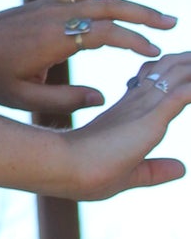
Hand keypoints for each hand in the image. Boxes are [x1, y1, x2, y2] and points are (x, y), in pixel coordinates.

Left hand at [0, 0, 175, 115]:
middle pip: (108, 5)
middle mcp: (54, 14)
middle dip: (143, 13)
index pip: (106, 33)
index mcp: (53, 39)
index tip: (154, 54)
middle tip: (171, 23)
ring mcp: (48, 3)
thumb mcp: (23, 99)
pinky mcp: (42, 0)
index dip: (134, 42)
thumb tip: (102, 97)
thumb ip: (64, 102)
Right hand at [51, 54, 190, 199]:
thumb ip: (155, 169)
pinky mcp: (150, 117)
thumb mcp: (132, 173)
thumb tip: (182, 168)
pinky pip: (184, 94)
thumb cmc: (85, 174)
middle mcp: (137, 103)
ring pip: (179, 75)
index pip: (154, 81)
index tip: (185, 70)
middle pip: (169, 70)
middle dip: (189, 64)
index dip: (172, 73)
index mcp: (127, 112)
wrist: (60, 168)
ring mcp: (143, 108)